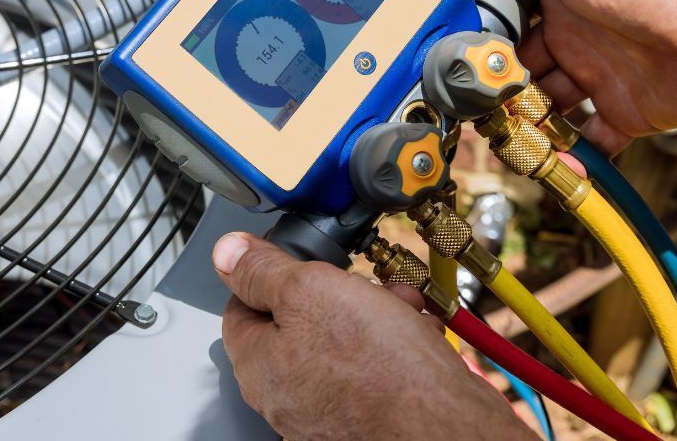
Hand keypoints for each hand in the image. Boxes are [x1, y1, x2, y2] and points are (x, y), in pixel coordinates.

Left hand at [213, 232, 535, 440]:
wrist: (449, 425)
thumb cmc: (381, 370)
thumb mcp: (308, 290)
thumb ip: (262, 270)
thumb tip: (227, 253)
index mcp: (259, 368)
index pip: (241, 306)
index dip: (268, 273)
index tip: (295, 259)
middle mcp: (288, 396)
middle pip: (297, 320)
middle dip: (334, 290)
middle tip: (358, 283)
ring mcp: (328, 409)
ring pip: (341, 338)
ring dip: (371, 311)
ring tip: (397, 305)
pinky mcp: (369, 415)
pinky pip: (372, 364)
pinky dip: (392, 341)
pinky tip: (414, 331)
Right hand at [464, 0, 676, 152]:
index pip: (509, 23)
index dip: (485, 42)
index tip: (462, 61)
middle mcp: (578, 37)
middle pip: (523, 71)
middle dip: (499, 90)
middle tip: (479, 108)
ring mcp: (601, 76)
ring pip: (549, 109)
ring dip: (526, 125)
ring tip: (505, 138)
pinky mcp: (626, 112)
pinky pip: (593, 140)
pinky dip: (573, 156)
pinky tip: (553, 161)